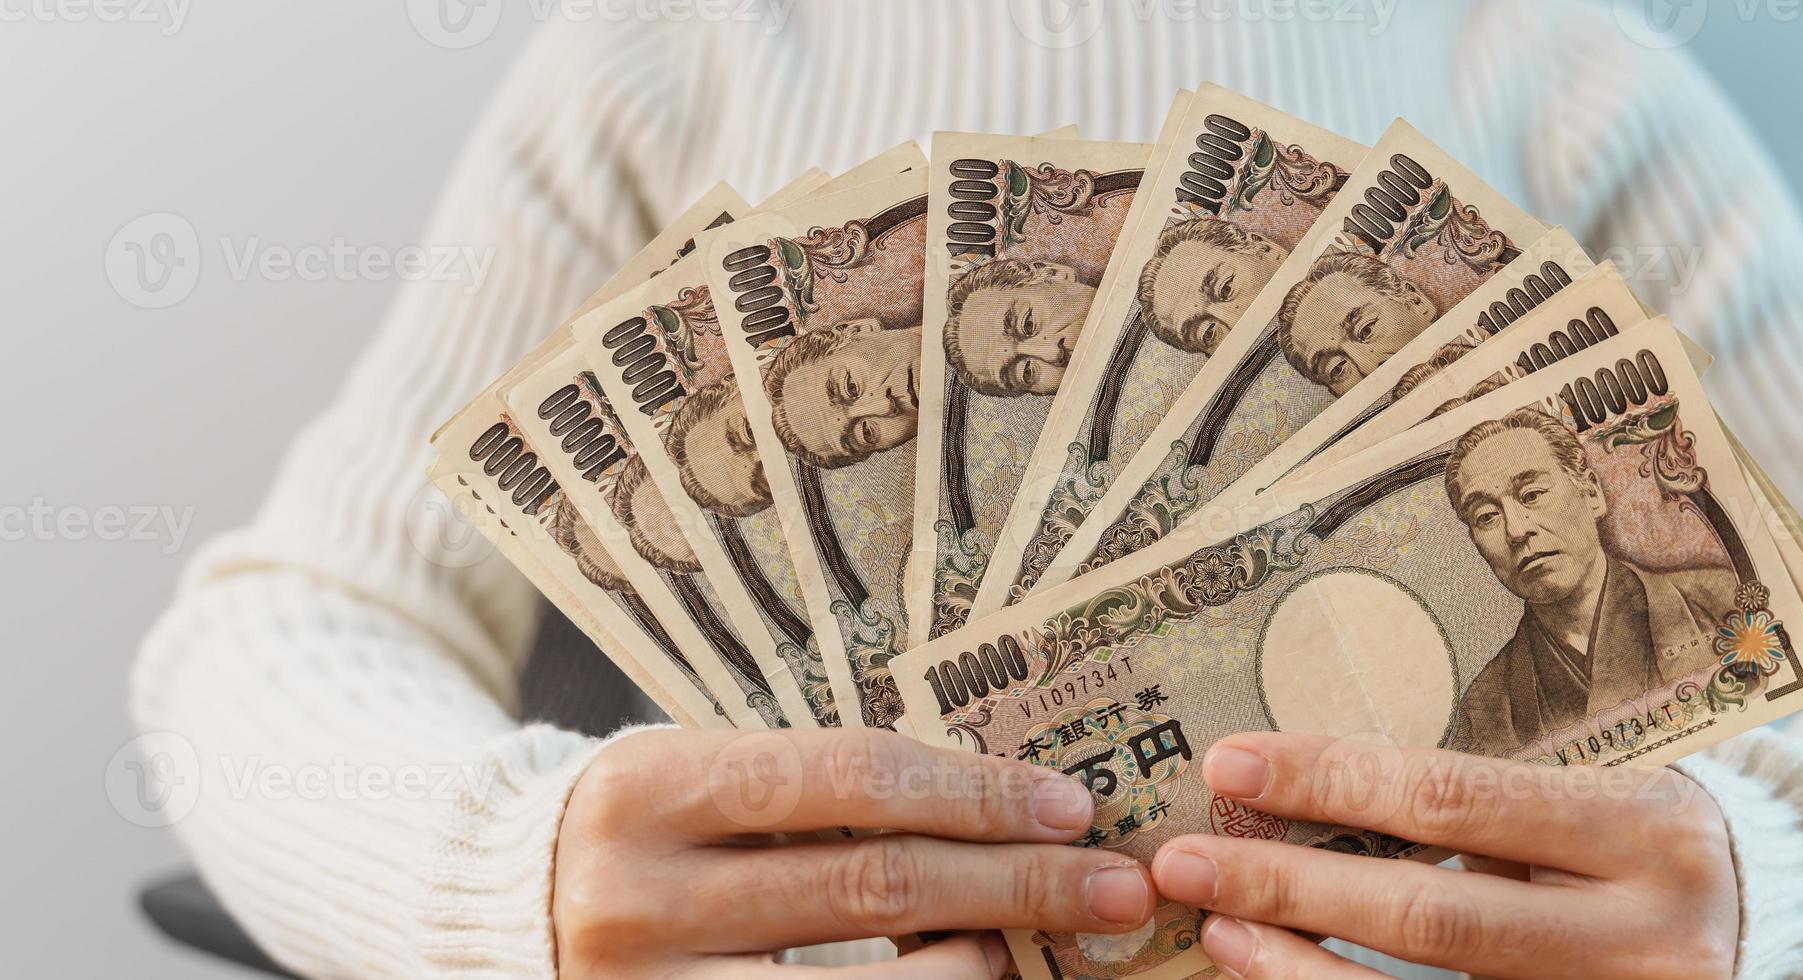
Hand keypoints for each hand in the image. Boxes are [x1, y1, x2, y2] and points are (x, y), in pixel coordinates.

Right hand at [553, 728, 1156, 976]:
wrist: (501, 906)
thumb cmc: (649, 824)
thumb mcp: (704, 772)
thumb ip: (822, 785)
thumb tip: (1004, 804)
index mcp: (653, 785)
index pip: (849, 777)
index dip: (974, 790)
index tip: (1070, 803)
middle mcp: (639, 896)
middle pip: (872, 885)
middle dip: (1015, 885)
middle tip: (1117, 885)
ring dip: (975, 968)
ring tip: (1037, 947)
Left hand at [1149, 733, 1737, 978]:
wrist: (1780, 929)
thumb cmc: (1653, 845)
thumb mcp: (1597, 799)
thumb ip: (1481, 806)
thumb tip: (1308, 795)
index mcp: (1644, 830)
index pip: (1456, 799)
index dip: (1332, 781)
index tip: (1229, 765)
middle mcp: (1641, 938)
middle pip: (1432, 917)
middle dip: (1290, 887)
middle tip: (1184, 863)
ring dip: (1301, 973)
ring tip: (1220, 934)